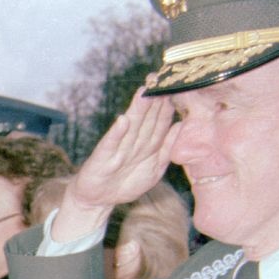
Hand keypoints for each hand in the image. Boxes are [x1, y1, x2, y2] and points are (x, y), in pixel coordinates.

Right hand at [53, 87, 176, 242]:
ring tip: (144, 92)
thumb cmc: (126, 184)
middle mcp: (133, 142)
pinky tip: (122, 121)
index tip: (176, 85)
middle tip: (159, 77)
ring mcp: (118, 149)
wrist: (97, 200)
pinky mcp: (102, 158)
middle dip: (153, 98)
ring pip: (131, 127)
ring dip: (137, 109)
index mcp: (148, 144)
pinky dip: (117, 133)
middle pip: (146, 118)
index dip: (168, 104)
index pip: (160, 120)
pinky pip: (111, 144)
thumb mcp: (154, 169)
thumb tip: (180, 125)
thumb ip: (166, 148)